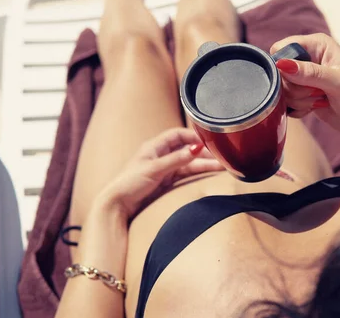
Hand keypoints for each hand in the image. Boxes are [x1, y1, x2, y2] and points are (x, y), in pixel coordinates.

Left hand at [96, 128, 223, 219]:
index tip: (208, 140)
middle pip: (186, 148)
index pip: (178, 134)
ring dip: (204, 163)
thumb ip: (176, 159)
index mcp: (154, 146)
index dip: (193, 135)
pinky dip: (197, 172)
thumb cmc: (129, 184)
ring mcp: (164, 168)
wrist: (117, 205)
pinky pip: (186, 173)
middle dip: (203, 151)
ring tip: (222, 166)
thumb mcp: (154, 169)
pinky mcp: (166, 180)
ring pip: (188, 162)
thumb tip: (195, 149)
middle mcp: (161, 155)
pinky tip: (209, 172)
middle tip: (221, 156)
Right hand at [271, 33, 339, 134]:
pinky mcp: (301, 94)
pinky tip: (315, 107)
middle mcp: (308, 58)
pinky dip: (298, 109)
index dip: (285, 65)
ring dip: (300, 100)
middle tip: (318, 92)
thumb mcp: (338, 82)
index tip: (302, 79)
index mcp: (316, 45)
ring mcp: (303, 77)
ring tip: (320, 99)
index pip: (282, 48)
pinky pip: (286, 103)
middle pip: (280, 73)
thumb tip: (282, 65)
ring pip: (283, 90)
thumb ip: (310, 73)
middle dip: (297, 88)